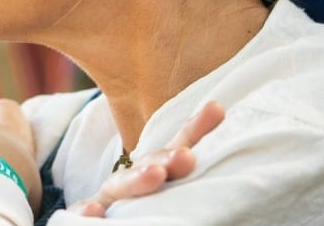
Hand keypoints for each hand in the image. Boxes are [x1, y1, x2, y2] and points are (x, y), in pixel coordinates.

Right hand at [69, 100, 224, 216]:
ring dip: (136, 179)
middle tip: (187, 157)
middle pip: (148, 163)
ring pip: (119, 185)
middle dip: (167, 158)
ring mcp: (107, 197)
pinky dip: (86, 210)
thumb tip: (239, 157)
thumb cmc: (141, 206)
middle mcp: (129, 179)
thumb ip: (185, 177)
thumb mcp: (167, 190)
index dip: (194, 129)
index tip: (216, 109)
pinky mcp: (86, 214)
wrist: (100, 221)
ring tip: (156, 175)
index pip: (175, 147)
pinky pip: (84, 211)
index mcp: (152, 170)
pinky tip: (94, 210)